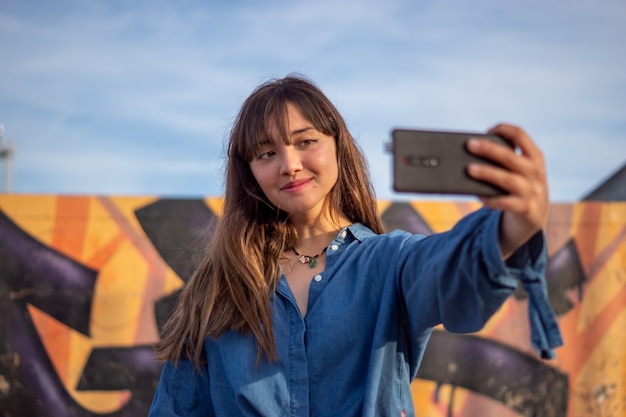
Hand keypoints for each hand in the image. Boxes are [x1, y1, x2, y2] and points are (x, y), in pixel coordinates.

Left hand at [466, 124, 548, 258]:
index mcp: (535, 157)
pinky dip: (489, 198)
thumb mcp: (523, 169)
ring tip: (470, 169)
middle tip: (470, 144)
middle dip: (489, 149)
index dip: (504, 130)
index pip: (521, 136)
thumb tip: (475, 150)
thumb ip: (507, 159)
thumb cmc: (521, 185)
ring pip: (507, 179)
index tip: (487, 130)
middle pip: (510, 157)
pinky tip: (477, 194)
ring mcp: (531, 191)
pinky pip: (503, 202)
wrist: (537, 214)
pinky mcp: (524, 208)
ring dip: (487, 173)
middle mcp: (535, 172)